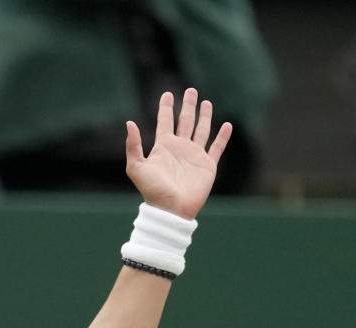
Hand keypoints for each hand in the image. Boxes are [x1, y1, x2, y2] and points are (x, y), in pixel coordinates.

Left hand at [125, 89, 231, 219]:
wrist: (170, 208)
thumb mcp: (136, 167)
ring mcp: (194, 156)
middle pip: (185, 121)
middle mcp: (179, 148)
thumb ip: (133, 145)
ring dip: (204, 116)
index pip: (165, 122)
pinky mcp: (208, 165)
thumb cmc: (152, 190)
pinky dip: (222, 136)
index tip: (167, 94)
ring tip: (206, 102)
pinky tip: (226, 125)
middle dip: (188, 106)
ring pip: (201, 130)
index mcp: (163, 147)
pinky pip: (217, 147)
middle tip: (190, 90)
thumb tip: (129, 123)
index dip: (166, 108)